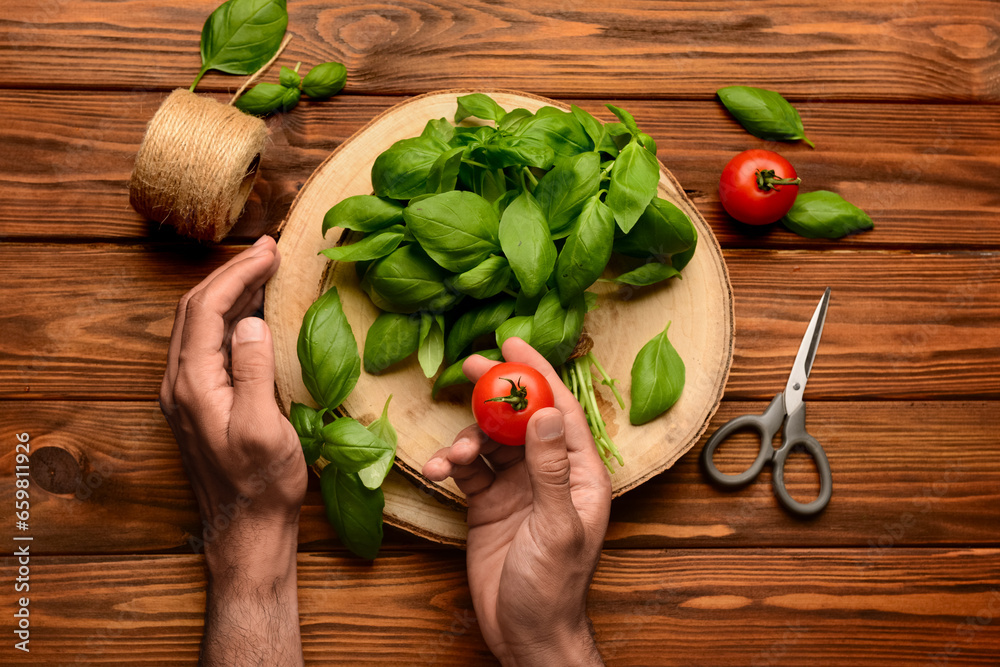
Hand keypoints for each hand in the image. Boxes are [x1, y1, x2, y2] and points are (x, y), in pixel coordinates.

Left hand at [160, 235, 304, 665]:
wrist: (247, 528)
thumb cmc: (262, 483)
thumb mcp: (264, 426)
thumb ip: (253, 370)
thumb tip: (250, 320)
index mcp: (192, 383)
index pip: (207, 309)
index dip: (238, 274)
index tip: (271, 251)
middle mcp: (179, 383)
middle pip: (196, 309)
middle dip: (231, 273)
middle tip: (268, 250)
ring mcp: (186, 393)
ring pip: (199, 324)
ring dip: (228, 291)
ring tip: (262, 270)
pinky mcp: (199, 402)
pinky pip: (207, 343)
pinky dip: (228, 316)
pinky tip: (253, 313)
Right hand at [423, 338, 610, 666]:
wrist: (525, 633)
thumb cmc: (554, 586)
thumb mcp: (555, 526)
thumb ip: (550, 468)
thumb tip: (547, 412)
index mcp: (579, 473)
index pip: (560, 411)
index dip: (538, 374)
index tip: (512, 343)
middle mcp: (549, 472)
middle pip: (520, 418)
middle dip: (495, 393)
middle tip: (468, 367)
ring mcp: (517, 487)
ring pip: (489, 442)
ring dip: (466, 440)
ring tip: (451, 457)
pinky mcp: (488, 503)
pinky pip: (468, 470)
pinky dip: (451, 465)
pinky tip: (437, 471)